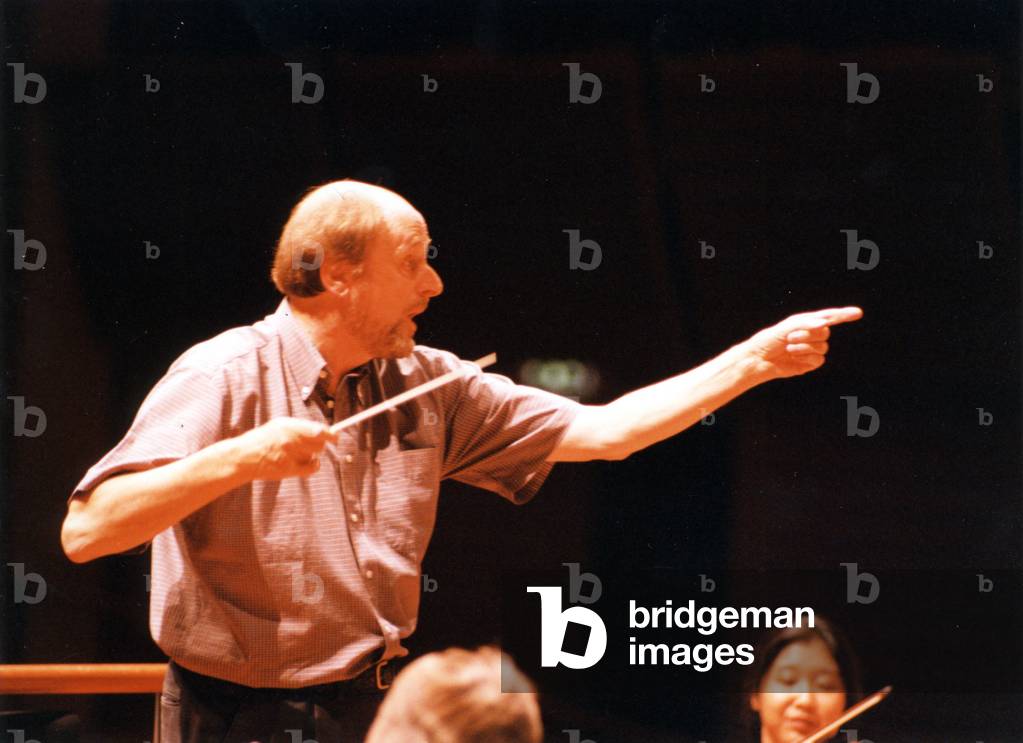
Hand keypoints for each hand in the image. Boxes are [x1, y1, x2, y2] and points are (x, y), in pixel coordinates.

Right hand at [236, 417, 332, 480]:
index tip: (335, 438)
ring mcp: (290, 454)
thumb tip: (322, 430)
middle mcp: (291, 438)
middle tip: (312, 446)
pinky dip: (314, 465)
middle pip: (320, 443)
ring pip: (315, 454)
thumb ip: (299, 427)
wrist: (244, 457)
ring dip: (312, 454)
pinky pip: (312, 467)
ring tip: (298, 454)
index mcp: (289, 425)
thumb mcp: (279, 426)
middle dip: (320, 444)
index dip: (330, 434)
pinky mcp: (288, 468)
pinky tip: (309, 463)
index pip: (319, 430)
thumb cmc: (262, 440)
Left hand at [741, 306, 862, 379]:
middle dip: (808, 335)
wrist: (759, 359)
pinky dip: (806, 358)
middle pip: (825, 333)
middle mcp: (811, 335)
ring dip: (805, 347)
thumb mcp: (786, 327)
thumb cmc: (769, 340)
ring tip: (789, 348)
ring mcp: (812, 349)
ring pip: (822, 347)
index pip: (829, 317)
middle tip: (790, 338)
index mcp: (807, 322)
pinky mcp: (809, 363)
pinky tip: (794, 358)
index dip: (844, 315)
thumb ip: (806, 324)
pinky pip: (819, 360)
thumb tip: (824, 323)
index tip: (857, 313)